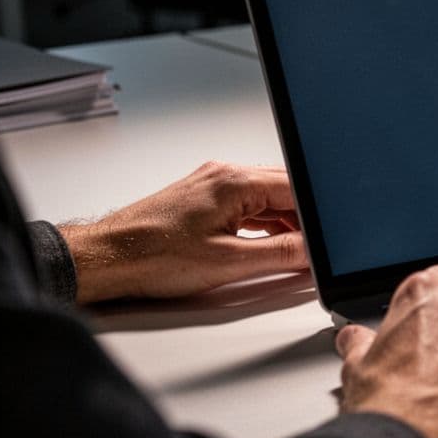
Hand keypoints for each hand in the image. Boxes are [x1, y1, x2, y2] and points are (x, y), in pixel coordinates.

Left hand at [61, 161, 307, 303]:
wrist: (107, 258)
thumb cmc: (152, 256)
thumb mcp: (229, 262)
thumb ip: (280, 255)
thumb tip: (312, 253)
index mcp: (234, 181)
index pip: (298, 189)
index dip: (319, 216)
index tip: (330, 237)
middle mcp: (224, 174)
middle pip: (285, 190)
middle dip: (304, 220)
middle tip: (315, 249)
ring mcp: (213, 185)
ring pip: (267, 199)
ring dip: (285, 224)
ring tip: (292, 253)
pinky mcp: (204, 199)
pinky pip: (248, 206)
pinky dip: (263, 224)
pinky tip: (267, 246)